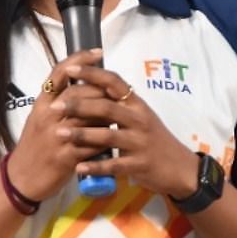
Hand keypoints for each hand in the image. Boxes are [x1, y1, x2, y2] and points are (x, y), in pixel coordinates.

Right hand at [6, 48, 120, 199]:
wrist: (22, 178)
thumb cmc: (36, 145)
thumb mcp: (42, 118)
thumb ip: (60, 102)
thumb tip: (88, 85)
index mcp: (42, 104)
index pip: (59, 73)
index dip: (79, 60)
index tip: (98, 52)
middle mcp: (47, 116)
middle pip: (79, 92)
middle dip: (102, 91)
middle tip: (118, 94)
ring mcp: (56, 136)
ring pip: (88, 117)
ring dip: (107, 115)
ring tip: (120, 115)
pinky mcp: (65, 157)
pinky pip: (92, 144)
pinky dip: (105, 141)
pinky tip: (115, 140)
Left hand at [44, 59, 198, 198]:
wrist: (181, 168)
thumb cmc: (156, 141)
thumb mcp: (142, 118)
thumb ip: (121, 105)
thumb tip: (93, 88)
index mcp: (138, 105)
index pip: (115, 82)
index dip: (93, 74)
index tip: (71, 69)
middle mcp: (140, 120)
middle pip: (106, 108)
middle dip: (78, 106)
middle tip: (55, 106)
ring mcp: (140, 143)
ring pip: (108, 136)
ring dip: (81, 135)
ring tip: (59, 134)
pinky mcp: (139, 165)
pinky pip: (114, 165)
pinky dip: (95, 166)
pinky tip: (78, 167)